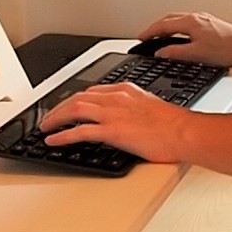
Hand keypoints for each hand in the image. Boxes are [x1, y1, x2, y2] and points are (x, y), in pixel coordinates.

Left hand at [39, 82, 189, 163]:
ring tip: (45, 127)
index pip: (92, 91)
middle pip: (78, 97)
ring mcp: (113, 114)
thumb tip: (126, 120)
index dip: (74, 99)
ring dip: (56, 118)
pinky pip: (80, 131)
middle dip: (59, 106)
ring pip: (74, 109)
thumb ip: (134, 109)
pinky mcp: (112, 131)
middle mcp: (116, 98)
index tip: (66, 105)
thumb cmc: (176, 125)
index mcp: (126, 90)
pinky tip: (54, 140)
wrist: (186, 132)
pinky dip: (63, 135)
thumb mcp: (150, 108)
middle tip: (49, 116)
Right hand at [136, 12, 231, 66]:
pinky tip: (179, 36)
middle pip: (169, 19)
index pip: (162, 25)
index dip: (149, 32)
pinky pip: (186, 23)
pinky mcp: (209, 24)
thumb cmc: (228, 49)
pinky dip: (176, 28)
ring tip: (159, 37)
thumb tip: (161, 53)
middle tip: (146, 37)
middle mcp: (196, 17)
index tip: (140, 38)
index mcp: (190, 22)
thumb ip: (175, 53)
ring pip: (178, 20)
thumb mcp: (196, 54)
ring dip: (166, 27)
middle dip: (155, 28)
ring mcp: (203, 19)